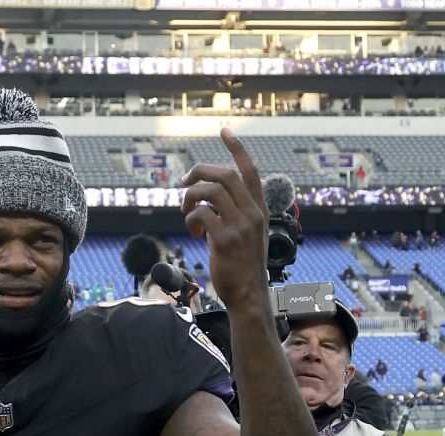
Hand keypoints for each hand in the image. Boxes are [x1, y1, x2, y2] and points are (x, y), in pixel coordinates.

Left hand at [180, 128, 269, 308]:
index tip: (224, 130)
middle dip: (200, 172)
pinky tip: (196, 233)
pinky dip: (192, 220)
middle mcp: (253, 213)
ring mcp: (240, 225)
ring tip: (186, 212)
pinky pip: (201, 214)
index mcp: (259, 209)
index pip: (250, 171)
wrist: (248, 295)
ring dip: (191, 198)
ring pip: (210, 192)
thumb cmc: (243, 266)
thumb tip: (206, 203)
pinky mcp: (225, 239)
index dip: (236, 148)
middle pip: (225, 174)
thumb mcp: (247, 235)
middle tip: (185, 182)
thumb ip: (234, 214)